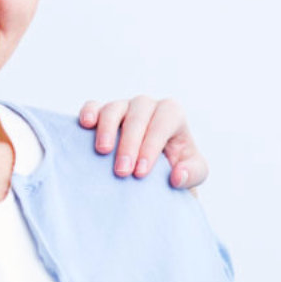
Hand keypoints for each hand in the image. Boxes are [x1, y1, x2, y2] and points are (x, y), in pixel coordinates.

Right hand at [76, 96, 208, 187]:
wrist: (155, 168)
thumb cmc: (177, 165)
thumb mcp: (194, 172)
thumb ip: (192, 174)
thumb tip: (177, 175)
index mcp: (172, 114)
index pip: (163, 123)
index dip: (151, 146)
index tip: (141, 172)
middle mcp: (148, 106)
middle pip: (138, 115)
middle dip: (129, 143)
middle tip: (122, 171)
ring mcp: (124, 107)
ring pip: (115, 108)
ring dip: (107, 128)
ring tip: (103, 151)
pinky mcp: (103, 112)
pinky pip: (94, 106)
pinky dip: (89, 112)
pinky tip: (86, 125)